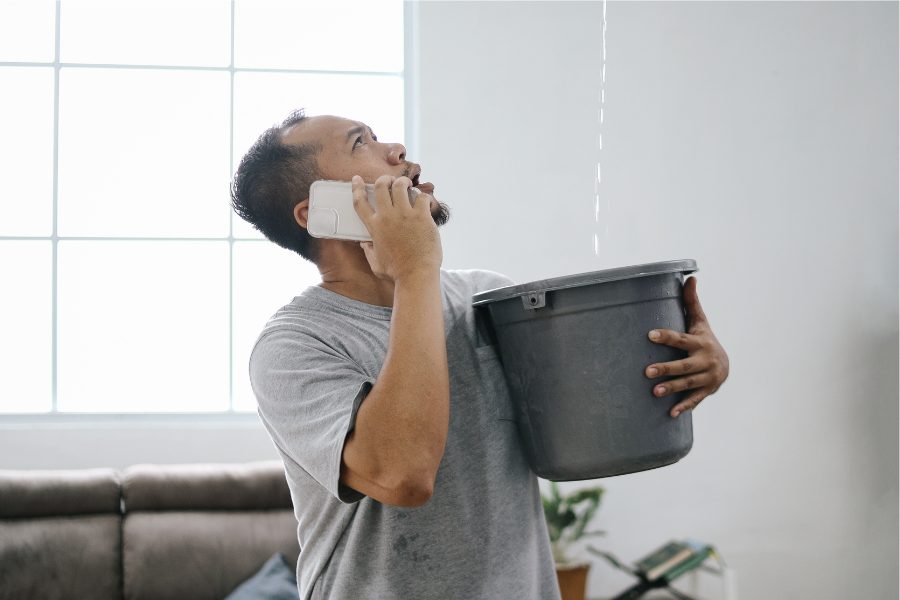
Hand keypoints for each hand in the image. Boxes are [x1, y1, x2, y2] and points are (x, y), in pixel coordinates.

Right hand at [352, 174, 441, 281]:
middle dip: (385, 179)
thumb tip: (364, 243)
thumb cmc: (396, 272)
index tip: (357, 179)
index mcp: (374, 227)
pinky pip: (421, 197)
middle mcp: (387, 217)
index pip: (360, 202)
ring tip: (406, 185)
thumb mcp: (375, 263)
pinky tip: (424, 203)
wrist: (416, 275)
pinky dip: (422, 197)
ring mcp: (405, 215)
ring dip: (403, 182)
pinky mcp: (422, 217)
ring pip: (400, 186)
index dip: (357, 188)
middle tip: (390, 181)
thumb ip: (368, 251)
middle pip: (381, 186)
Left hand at [644, 277, 729, 417]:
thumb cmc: (704, 339)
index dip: (666, 336)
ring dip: (672, 388)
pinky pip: (695, 400)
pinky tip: (670, 414)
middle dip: (666, 368)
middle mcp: (705, 360)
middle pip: (684, 365)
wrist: (725, 365)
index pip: (681, 339)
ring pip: (688, 383)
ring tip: (654, 391)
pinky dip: (684, 407)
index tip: (649, 335)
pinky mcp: (707, 391)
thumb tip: (690, 277)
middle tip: (646, 372)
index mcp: (699, 342)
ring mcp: (708, 377)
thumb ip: (692, 302)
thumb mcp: (700, 322)